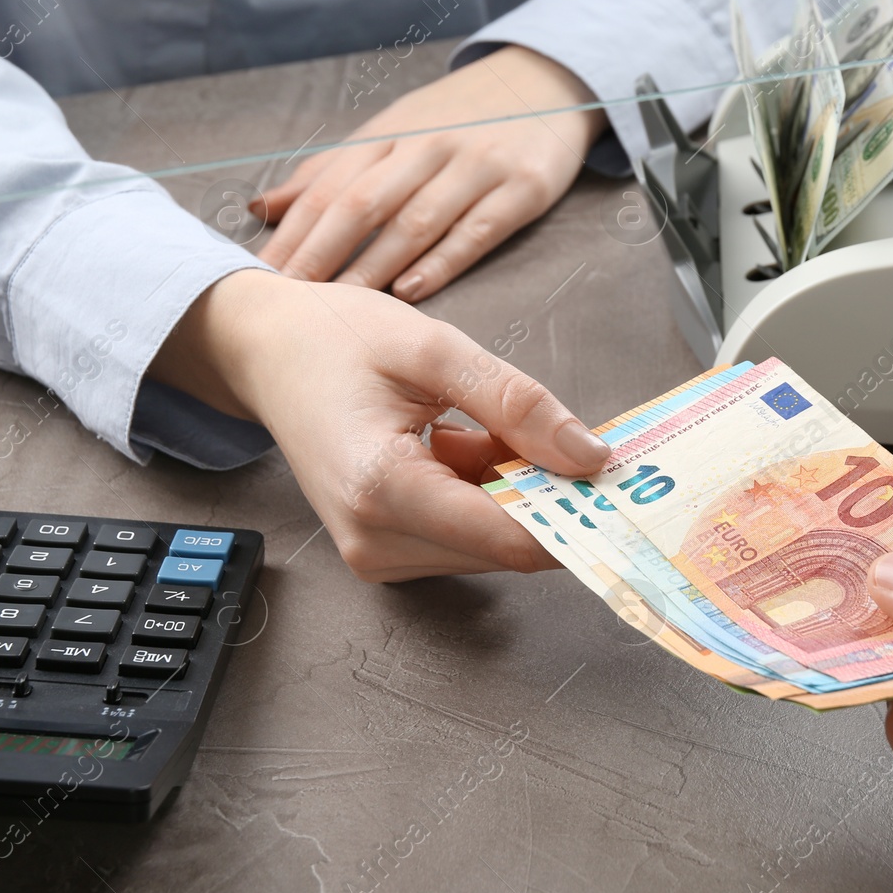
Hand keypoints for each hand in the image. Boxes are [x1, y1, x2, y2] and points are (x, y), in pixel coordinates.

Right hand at [150, 269, 610, 580]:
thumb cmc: (332, 340)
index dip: (577, 517)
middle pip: (505, 545)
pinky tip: (461, 442)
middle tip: (562, 432)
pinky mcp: (382, 548)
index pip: (508, 538)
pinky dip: (484, 492)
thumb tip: (590, 456)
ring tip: (478, 424)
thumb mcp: (434, 349)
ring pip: (490, 542)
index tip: (626, 490)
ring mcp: (375, 552)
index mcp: (381, 488)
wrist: (266, 351)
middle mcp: (374, 540)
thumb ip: (516, 403)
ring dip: (512, 490)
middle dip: (545, 494)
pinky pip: (464, 535)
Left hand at [255, 45, 605, 301]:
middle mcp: (428, 145)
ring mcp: (476, 165)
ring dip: (374, 267)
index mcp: (389, 133)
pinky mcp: (522, 188)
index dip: (294, 234)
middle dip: (322, 255)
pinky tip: (411, 291)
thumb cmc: (454, 120)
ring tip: (341, 306)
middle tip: (291, 300)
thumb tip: (262, 209)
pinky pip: (476, 230)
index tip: (261, 277)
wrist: (545, 82)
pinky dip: (441, 262)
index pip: (329, 187)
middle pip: (363, 204)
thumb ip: (329, 173)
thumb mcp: (389, 132)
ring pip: (415, 220)